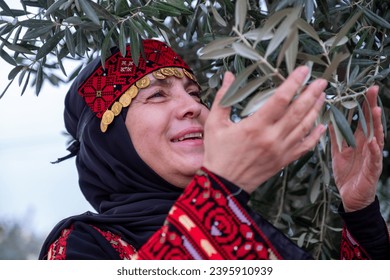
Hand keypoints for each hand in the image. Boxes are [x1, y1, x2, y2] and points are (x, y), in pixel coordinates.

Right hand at [203, 66, 326, 193]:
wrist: (223, 184)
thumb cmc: (217, 153)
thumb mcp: (214, 123)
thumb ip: (223, 98)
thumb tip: (229, 75)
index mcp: (255, 126)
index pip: (280, 99)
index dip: (293, 83)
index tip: (303, 71)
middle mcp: (271, 138)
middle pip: (298, 111)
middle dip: (311, 94)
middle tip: (321, 81)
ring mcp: (280, 151)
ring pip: (304, 127)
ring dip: (315, 110)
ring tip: (322, 97)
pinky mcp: (283, 161)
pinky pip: (304, 147)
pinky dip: (315, 136)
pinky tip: (322, 126)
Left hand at [330, 86, 383, 211]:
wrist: (350, 197)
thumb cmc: (347, 174)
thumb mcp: (338, 153)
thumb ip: (336, 138)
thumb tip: (329, 122)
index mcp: (360, 141)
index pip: (364, 119)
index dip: (364, 105)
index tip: (365, 90)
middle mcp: (368, 146)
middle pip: (372, 123)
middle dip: (373, 107)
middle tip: (373, 90)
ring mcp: (372, 157)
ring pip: (376, 138)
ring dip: (376, 124)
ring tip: (375, 110)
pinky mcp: (372, 171)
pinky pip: (374, 160)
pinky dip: (374, 151)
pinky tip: (373, 142)